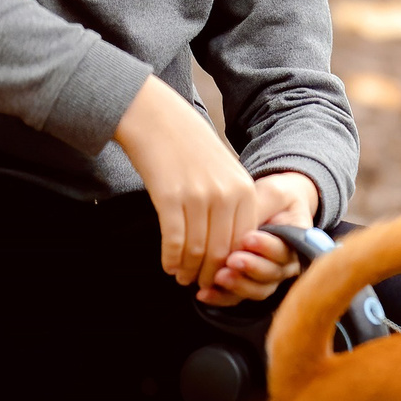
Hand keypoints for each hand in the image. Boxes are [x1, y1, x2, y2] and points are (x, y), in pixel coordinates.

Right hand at [112, 74, 259, 294]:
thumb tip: (229, 240)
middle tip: (200, 284)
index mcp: (244, 189)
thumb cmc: (189, 144)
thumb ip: (231, 201)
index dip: (231, 263)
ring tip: (182, 277)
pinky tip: (168, 265)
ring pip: (197, 249)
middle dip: (210, 272)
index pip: (243, 240)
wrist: (156, 117)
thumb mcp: (224, 169)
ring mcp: (199, 197)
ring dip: (188, 269)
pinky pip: (174, 240)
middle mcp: (226, 195)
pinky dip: (171, 258)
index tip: (221, 275)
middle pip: (222, 249)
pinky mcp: (170, 198)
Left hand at [202, 172, 320, 306]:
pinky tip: (204, 293)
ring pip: (257, 290)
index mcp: (296, 241)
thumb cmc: (272, 198)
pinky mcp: (247, 285)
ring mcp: (267, 278)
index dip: (267, 247)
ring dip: (238, 285)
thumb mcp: (271, 194)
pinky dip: (221, 297)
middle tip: (232, 259)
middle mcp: (285, 264)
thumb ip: (261, 208)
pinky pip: (237, 298)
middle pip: (272, 274)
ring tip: (218, 277)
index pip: (284, 249)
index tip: (248, 238)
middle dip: (252, 268)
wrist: (270, 208)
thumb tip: (243, 224)